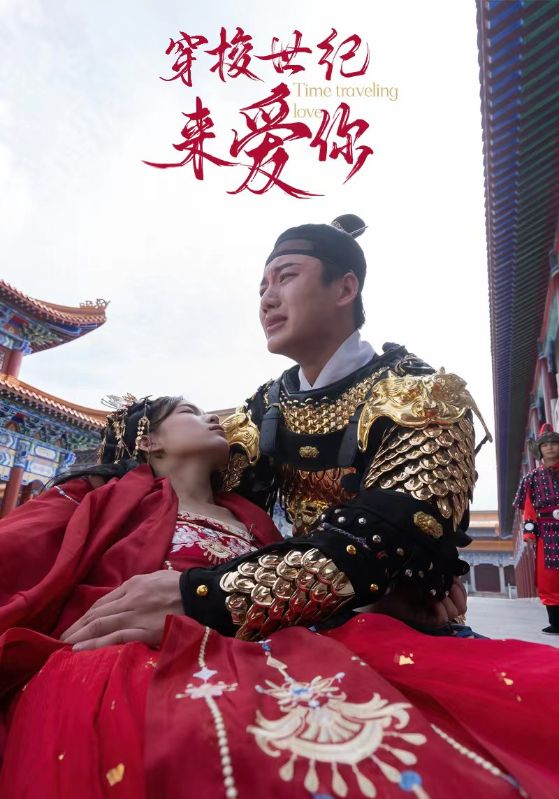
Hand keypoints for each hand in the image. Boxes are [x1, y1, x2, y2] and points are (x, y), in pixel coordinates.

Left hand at [60, 571, 182, 650]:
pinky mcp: (144, 631)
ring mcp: (136, 615)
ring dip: (80, 635)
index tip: (76, 624)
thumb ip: (140, 587)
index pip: (103, 601)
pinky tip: (80, 649)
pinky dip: (95, 643)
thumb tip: (127, 598)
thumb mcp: (157, 579)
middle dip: (78, 625)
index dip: (87, 614)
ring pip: (101, 625)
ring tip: (65, 645)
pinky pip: (115, 638)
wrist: (203, 596)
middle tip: (61, 637)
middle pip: (98, 613)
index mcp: (134, 585)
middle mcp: (130, 598)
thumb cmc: (183, 588)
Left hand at [368, 577, 466, 628]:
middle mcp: (437, 602)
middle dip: (458, 593)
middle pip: (462, 605)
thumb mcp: (421, 569)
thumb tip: (454, 573)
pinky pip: (442, 619)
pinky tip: (431, 600)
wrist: (378, 584)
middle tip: (448, 584)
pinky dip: (441, 609)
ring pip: (455, 612)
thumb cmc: (397, 574)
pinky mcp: (423, 620)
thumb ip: (437, 570)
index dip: (460, 586)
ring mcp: (430, 612)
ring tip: (435, 592)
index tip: (453, 576)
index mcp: (438, 588)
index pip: (461, 593)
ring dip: (448, 600)